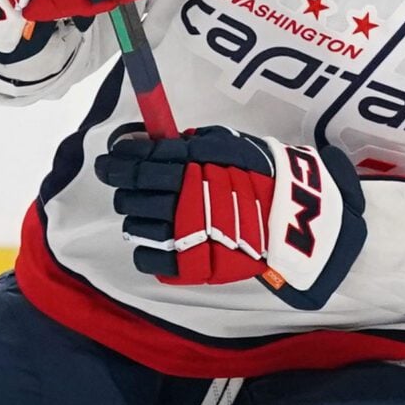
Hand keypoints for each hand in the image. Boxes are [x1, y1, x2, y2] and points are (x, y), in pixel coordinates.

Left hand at [96, 128, 368, 309]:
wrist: (294, 219)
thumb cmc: (260, 177)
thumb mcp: (227, 144)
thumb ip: (189, 143)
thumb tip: (150, 140)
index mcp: (190, 164)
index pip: (137, 159)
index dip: (117, 160)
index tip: (110, 161)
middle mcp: (183, 196)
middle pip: (130, 193)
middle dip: (124, 189)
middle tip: (130, 189)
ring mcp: (186, 232)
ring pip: (134, 225)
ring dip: (135, 219)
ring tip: (148, 216)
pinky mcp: (190, 264)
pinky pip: (147, 259)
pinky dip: (145, 250)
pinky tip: (156, 242)